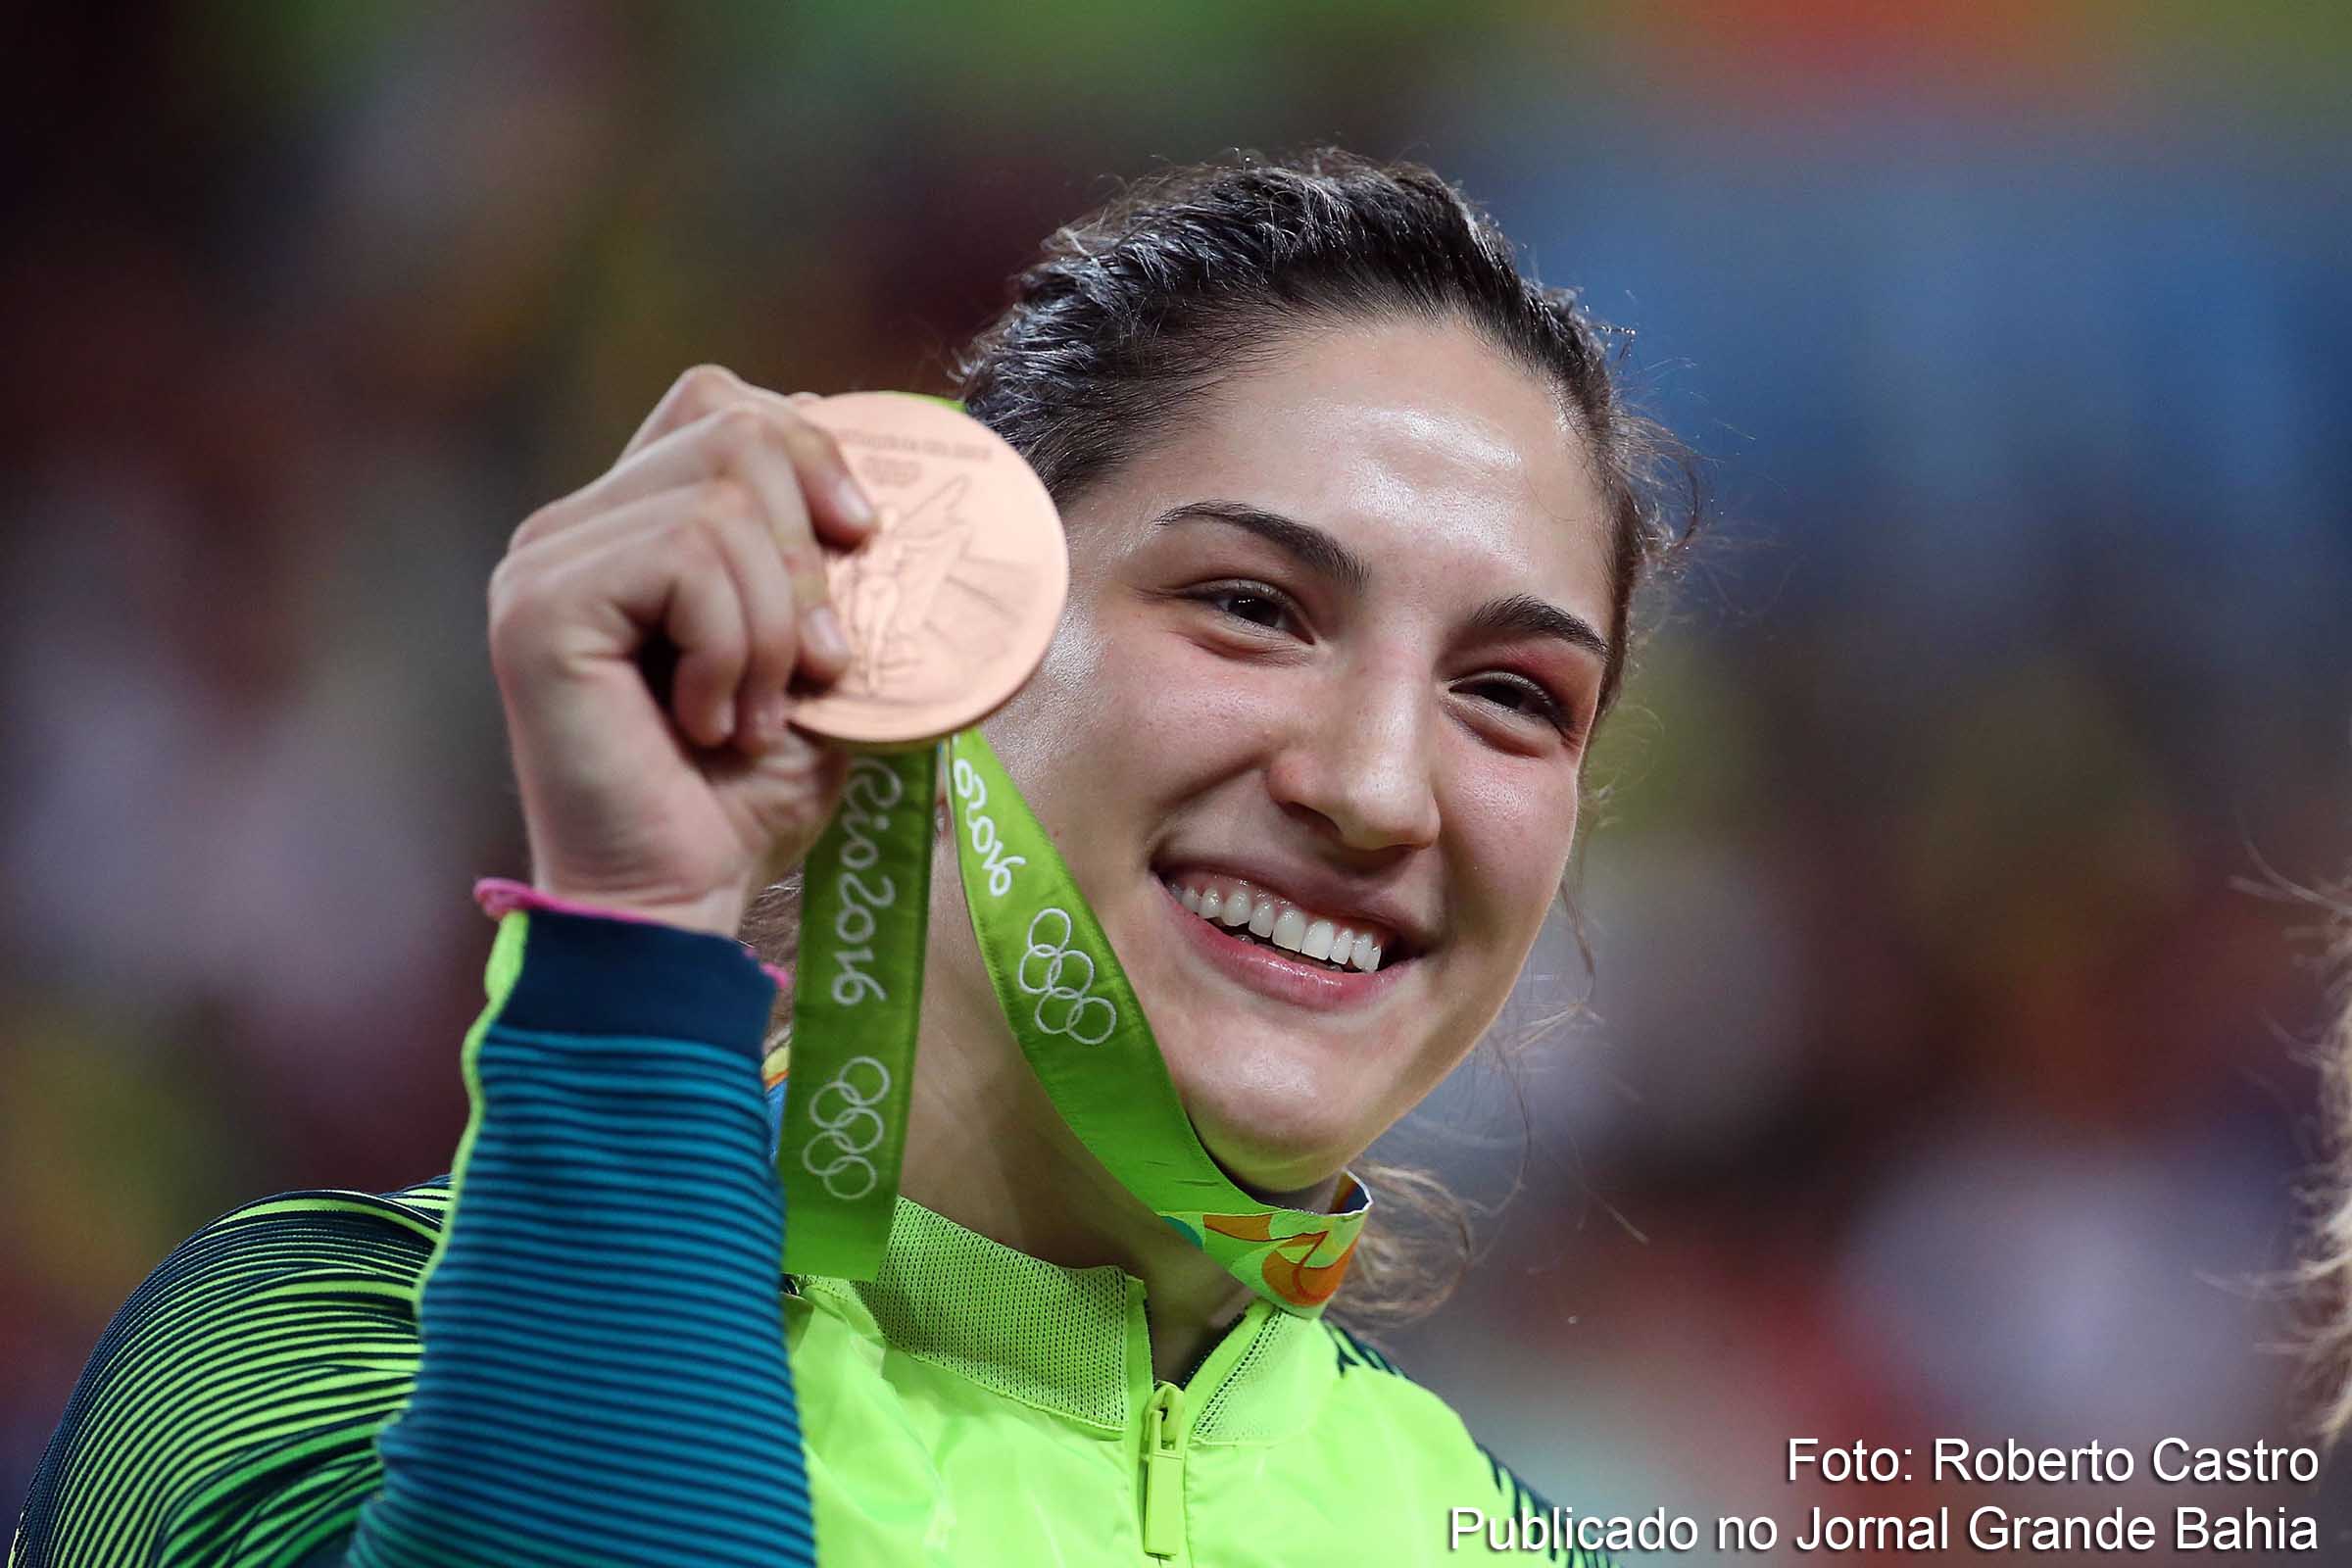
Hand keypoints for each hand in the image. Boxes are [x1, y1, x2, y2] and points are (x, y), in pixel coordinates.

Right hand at [487, 365, 877, 939]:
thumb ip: (832, 571)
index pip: (718, 401)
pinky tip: (712, 722)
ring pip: (721, 502)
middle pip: (733, 429)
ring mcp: (544, 563)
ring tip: (757, 716)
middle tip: (816, 670)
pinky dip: (736, 648)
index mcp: (628, 527)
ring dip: (777, 626)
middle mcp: (571, 530)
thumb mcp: (818, 663)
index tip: (862, 542)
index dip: (808, 447)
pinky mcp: (538, 608)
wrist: (678, 906)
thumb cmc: (743, 800)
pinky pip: (686, 559)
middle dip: (808, 553)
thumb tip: (887, 497)